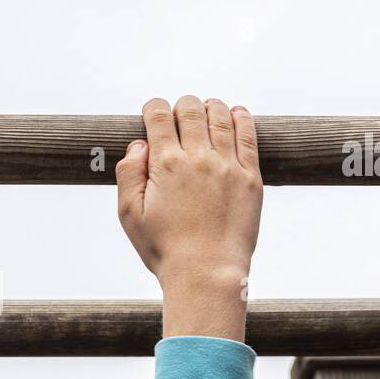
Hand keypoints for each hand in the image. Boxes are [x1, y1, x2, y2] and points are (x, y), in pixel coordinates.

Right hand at [116, 96, 262, 342]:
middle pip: (191, 110)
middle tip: (179, 112)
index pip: (159, 116)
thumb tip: (139, 143)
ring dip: (211, 106)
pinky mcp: (251, 178)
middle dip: (181, 105)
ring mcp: (228, 166)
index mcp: (166, 164)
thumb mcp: (130, 215)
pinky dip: (242, 118)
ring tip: (207, 107)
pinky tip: (236, 113)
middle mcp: (198, 158)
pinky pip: (248, 136)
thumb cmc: (164, 249)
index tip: (152, 112)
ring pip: (221, 117)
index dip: (153, 107)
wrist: (207, 273)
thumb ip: (128, 174)